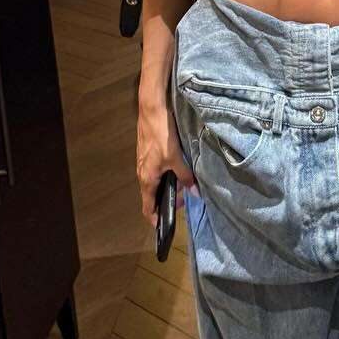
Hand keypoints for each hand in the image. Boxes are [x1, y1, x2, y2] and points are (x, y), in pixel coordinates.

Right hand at [136, 101, 195, 226]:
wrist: (152, 111)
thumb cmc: (162, 137)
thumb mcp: (176, 159)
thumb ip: (186, 176)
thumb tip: (195, 193)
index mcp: (147, 179)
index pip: (147, 206)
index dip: (154, 218)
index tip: (163, 227)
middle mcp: (142, 173)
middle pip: (153, 195)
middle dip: (169, 200)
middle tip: (186, 200)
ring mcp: (144, 163)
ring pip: (157, 182)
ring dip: (169, 186)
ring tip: (186, 185)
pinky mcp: (148, 154)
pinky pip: (157, 172)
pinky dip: (167, 175)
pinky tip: (180, 170)